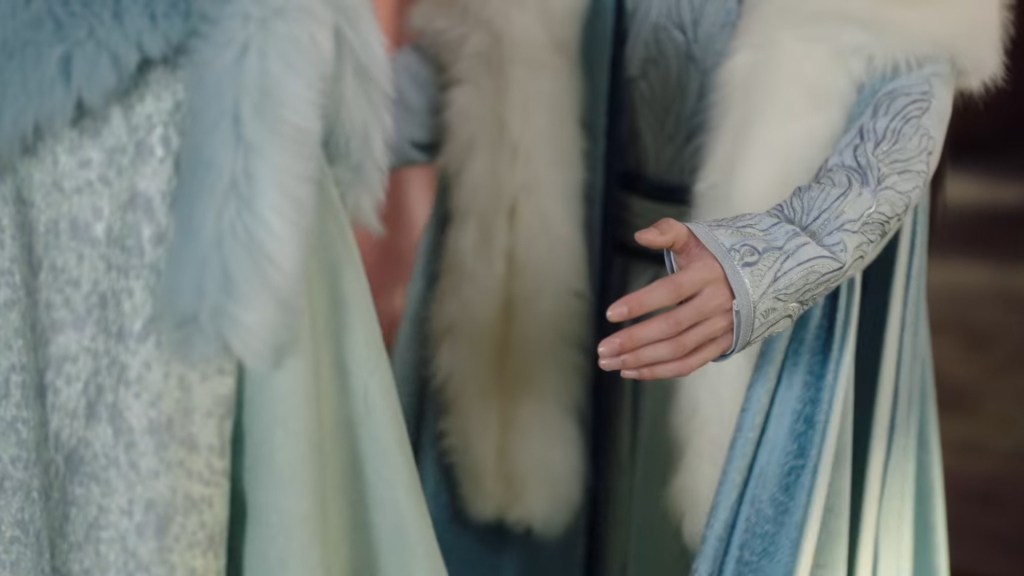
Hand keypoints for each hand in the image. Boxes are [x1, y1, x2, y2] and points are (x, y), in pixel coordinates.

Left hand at [597, 218, 734, 379]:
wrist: (764, 277)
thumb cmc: (715, 256)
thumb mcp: (696, 237)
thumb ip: (667, 232)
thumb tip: (640, 236)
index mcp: (708, 274)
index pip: (671, 290)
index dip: (641, 303)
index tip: (611, 313)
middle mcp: (717, 303)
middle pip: (672, 327)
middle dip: (635, 340)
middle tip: (603, 349)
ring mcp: (721, 327)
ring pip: (679, 350)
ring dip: (642, 360)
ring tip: (610, 362)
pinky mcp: (722, 345)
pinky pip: (690, 364)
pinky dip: (660, 371)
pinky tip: (632, 371)